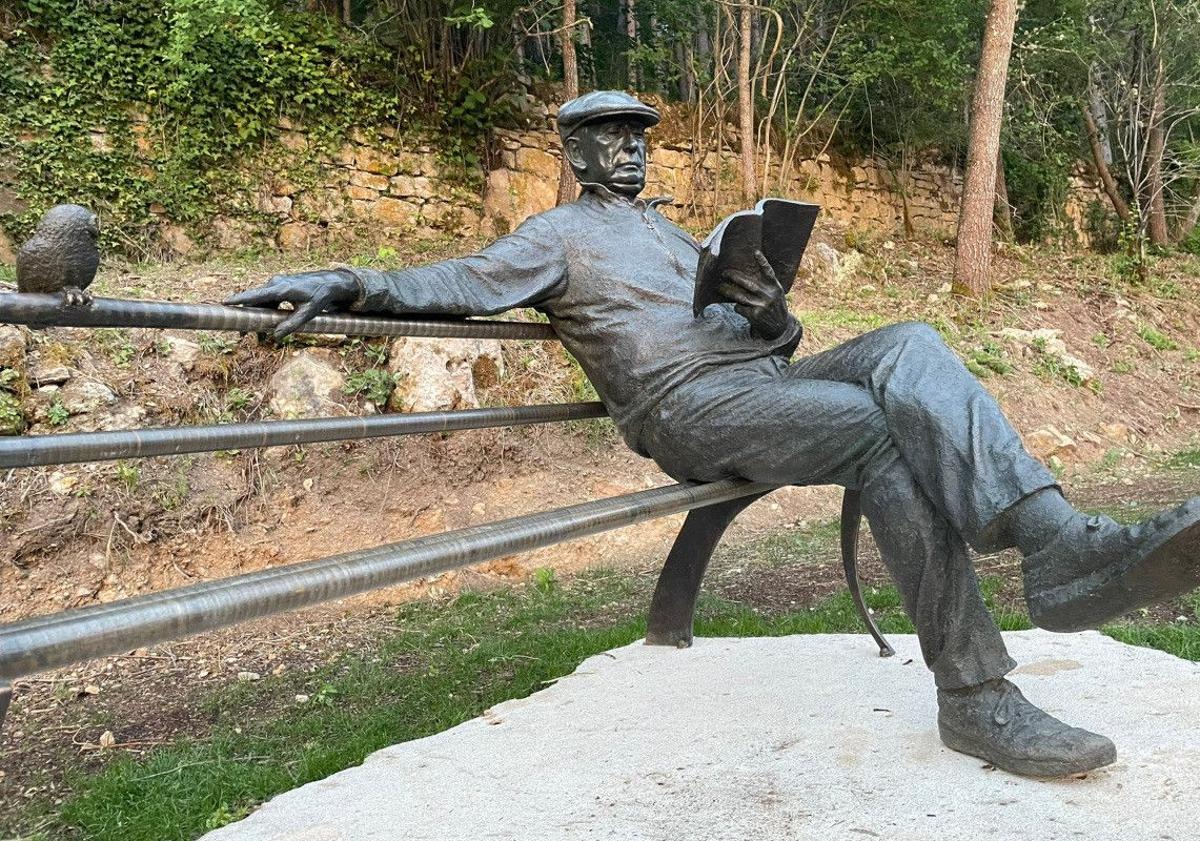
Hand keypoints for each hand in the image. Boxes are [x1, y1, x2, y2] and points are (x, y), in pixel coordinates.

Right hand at [224, 270, 359, 338]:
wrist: (330, 283)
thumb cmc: (320, 296)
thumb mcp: (308, 312)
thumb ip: (292, 324)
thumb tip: (276, 336)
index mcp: (281, 289)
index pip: (256, 295)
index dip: (239, 299)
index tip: (225, 302)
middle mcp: (276, 283)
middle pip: (255, 301)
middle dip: (247, 317)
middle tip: (241, 334)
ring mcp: (277, 284)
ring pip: (261, 301)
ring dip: (257, 316)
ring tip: (253, 335)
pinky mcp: (280, 286)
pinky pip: (268, 300)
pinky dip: (265, 311)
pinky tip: (265, 324)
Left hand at [718, 251, 790, 339]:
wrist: (781, 328)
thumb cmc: (775, 308)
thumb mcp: (777, 295)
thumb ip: (767, 286)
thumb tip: (748, 277)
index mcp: (776, 287)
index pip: (769, 272)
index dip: (762, 262)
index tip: (755, 252)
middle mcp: (770, 295)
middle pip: (749, 283)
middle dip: (735, 277)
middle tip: (724, 273)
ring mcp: (762, 305)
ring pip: (741, 296)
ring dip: (728, 291)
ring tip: (720, 287)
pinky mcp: (755, 315)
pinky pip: (740, 307)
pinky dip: (737, 307)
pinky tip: (737, 306)